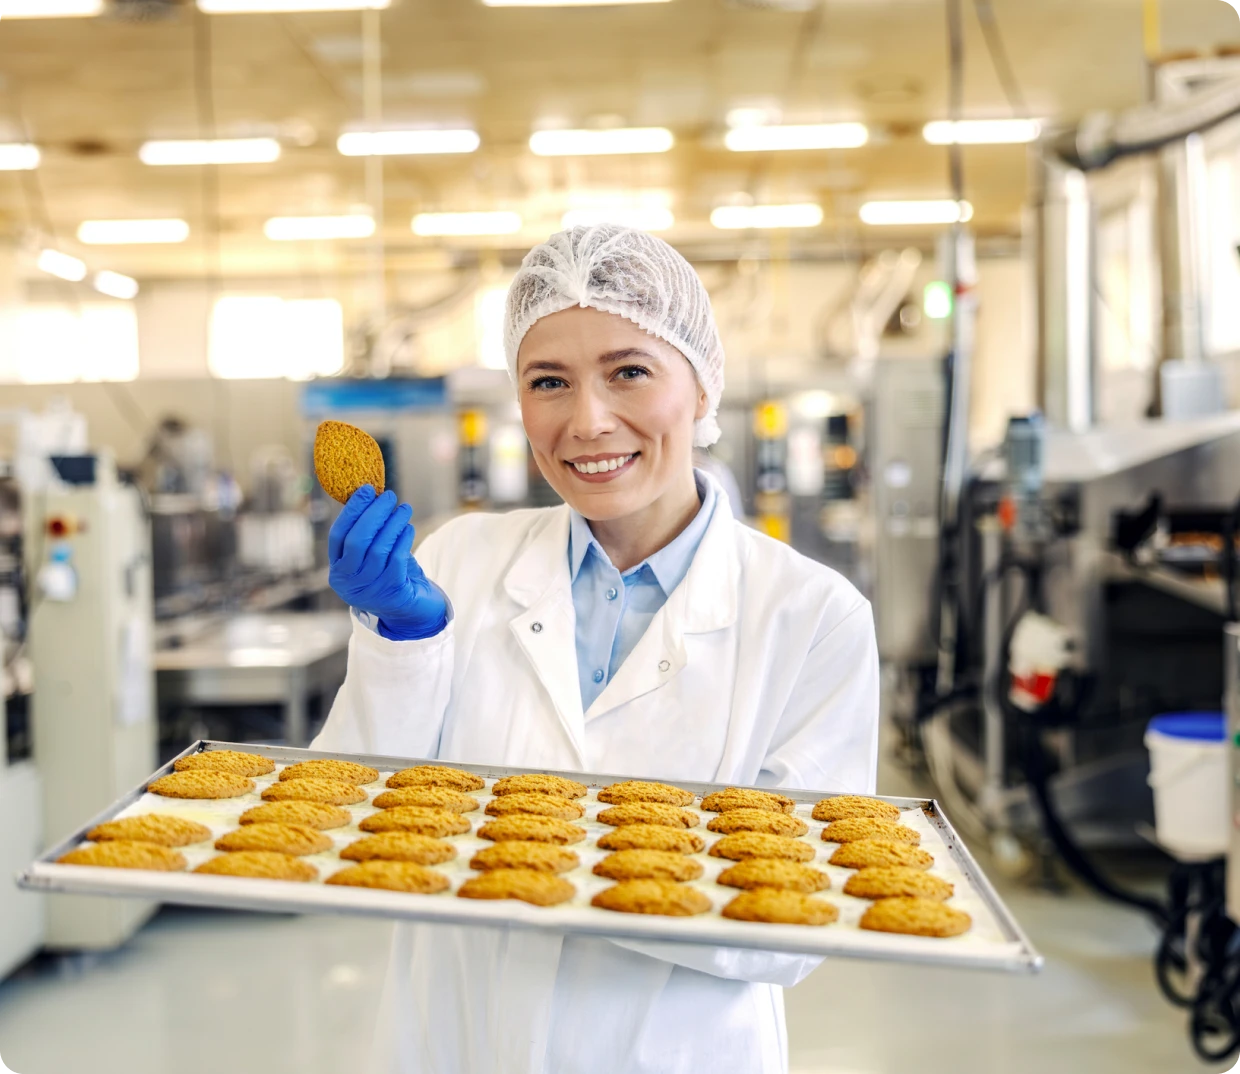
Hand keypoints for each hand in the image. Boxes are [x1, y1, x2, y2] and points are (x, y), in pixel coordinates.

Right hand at [328, 486, 447, 640]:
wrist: (409, 614)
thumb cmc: (388, 577)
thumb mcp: (370, 559)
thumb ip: (367, 533)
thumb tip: (370, 495)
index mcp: (338, 571)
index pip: (338, 535)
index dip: (352, 510)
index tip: (366, 490)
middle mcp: (349, 582)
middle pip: (357, 540)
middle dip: (374, 514)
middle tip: (389, 496)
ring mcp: (370, 589)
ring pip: (379, 548)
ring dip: (393, 523)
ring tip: (404, 509)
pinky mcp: (392, 592)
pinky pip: (397, 559)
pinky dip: (403, 539)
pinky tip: (408, 528)